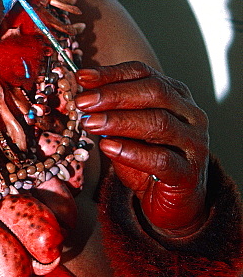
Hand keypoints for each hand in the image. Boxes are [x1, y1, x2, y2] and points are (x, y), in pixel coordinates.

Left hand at [75, 62, 208, 236]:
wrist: (172, 203)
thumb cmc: (147, 163)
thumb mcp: (125, 133)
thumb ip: (110, 113)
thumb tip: (82, 95)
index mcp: (176, 96)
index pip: (144, 73)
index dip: (112, 73)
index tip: (82, 76)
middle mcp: (191, 115)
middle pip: (154, 92)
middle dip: (113, 95)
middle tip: (83, 101)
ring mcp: (194, 144)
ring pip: (158, 123)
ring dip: (119, 121)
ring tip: (90, 123)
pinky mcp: (188, 173)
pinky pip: (161, 159)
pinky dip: (132, 152)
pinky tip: (108, 147)